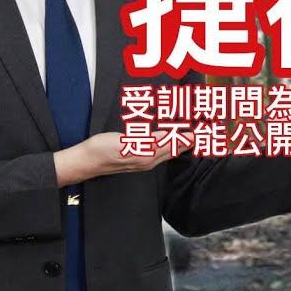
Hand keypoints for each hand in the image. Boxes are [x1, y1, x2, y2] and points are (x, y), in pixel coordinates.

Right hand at [53, 130, 192, 186]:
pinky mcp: (137, 159)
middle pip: (175, 148)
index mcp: (148, 155)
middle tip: (206, 129)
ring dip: (182, 142)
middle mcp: (149, 160)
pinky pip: (159, 151)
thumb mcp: (126, 143)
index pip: (175, 143)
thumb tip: (171, 137)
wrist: (85, 162)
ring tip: (194, 134)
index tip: (204, 127)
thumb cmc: (101, 150)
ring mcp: (143, 161)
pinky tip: (171, 140)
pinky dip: (169, 144)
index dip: (190, 135)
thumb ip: (149, 141)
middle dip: (190, 139)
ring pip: (168, 150)